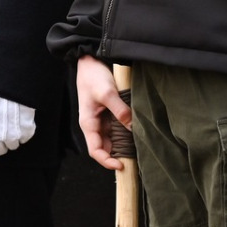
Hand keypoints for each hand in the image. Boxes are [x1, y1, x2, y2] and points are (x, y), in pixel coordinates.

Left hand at [0, 88, 36, 162]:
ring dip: (12, 136)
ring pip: (13, 145)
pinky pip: (26, 138)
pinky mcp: (26, 131)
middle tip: (1, 130)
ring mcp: (12, 136)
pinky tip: (21, 121)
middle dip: (0, 143)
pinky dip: (24, 131)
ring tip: (12, 123)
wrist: (8, 82)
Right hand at [75, 55, 131, 171]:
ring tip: (138, 148)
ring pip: (112, 138)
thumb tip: (132, 127)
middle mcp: (94, 124)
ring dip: (123, 143)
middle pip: (105, 147)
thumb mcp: (107, 93)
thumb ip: (120, 111)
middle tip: (135, 159)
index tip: (122, 165)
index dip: (107, 161)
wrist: (90, 60)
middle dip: (118, 155)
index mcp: (88, 123)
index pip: (95, 151)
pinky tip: (136, 132)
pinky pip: (117, 127)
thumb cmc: (94, 76)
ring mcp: (101, 119)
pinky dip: (125, 132)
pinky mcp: (108, 112)